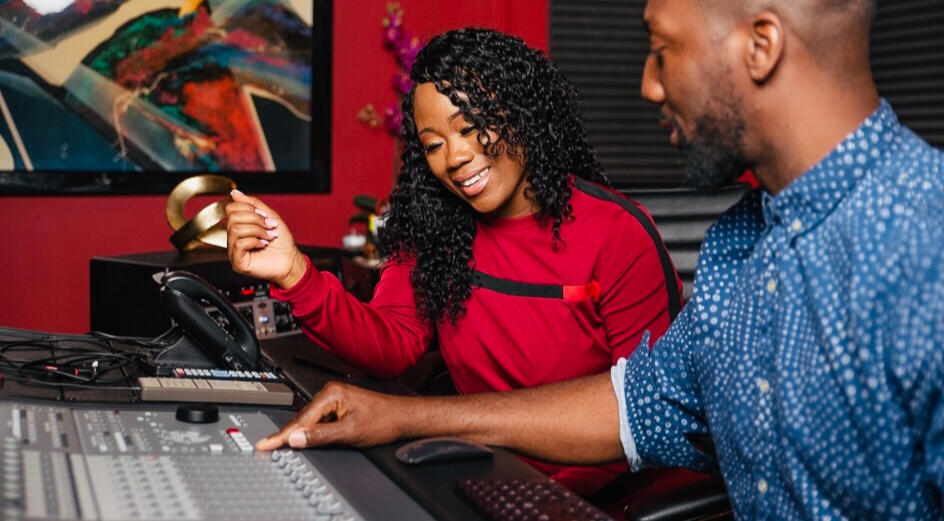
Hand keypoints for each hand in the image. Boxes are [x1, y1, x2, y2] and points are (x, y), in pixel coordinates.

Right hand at [225, 190, 305, 288]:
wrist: (291, 259)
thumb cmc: (282, 242)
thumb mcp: (269, 216)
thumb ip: (252, 204)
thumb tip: (235, 193)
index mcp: (239, 227)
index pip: (231, 209)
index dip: (248, 208)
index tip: (265, 216)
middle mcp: (233, 239)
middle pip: (232, 217)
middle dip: (254, 219)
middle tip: (269, 226)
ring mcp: (234, 251)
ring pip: (235, 229)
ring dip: (257, 230)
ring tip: (268, 236)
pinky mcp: (238, 262)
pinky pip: (239, 243)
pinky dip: (255, 241)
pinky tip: (263, 245)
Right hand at [255, 382, 407, 449]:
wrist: (402, 417)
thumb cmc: (384, 420)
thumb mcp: (350, 432)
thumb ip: (321, 436)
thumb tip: (297, 439)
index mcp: (332, 394)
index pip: (301, 419)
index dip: (282, 435)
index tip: (266, 444)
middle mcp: (330, 392)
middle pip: (302, 417)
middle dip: (287, 433)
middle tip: (267, 446)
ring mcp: (334, 397)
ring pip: (309, 419)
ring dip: (299, 432)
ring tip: (280, 443)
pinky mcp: (339, 405)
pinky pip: (317, 419)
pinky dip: (310, 429)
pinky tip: (304, 437)